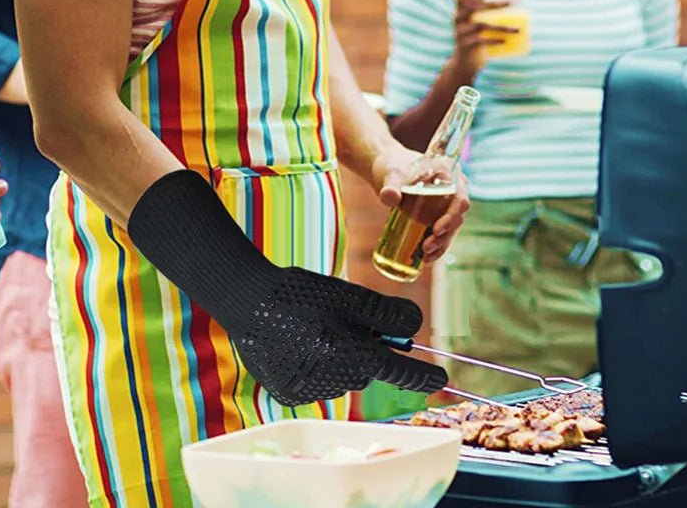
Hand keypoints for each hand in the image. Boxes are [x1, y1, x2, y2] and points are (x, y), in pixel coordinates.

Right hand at [233, 267, 447, 405]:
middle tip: (342, 319)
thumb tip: (415, 326)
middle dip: (365, 348)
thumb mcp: (347, 294)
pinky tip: (298, 344)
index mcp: (349, 354)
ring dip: (340, 356)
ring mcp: (309, 392)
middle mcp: (332, 381)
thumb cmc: (300, 292)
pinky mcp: (290, 395)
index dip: (422, 375)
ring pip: (343, 376)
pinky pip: (319, 382)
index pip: (398, 371)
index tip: (441, 378)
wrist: (245, 301)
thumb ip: (385, 312)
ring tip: (313, 328)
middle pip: (368, 369)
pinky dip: (317, 366)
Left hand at [373, 141, 469, 262]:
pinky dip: (437, 246)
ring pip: (452, 227)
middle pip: (457, 216)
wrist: (386, 170)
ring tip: (425, 256)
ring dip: (442, 243)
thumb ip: (389, 185)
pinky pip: (443, 231)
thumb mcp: (389, 174)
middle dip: (445, 235)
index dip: (451, 216)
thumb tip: (389, 197)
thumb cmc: (390, 166)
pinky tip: (426, 258)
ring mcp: (447, 202)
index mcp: (448, 173)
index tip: (436, 230)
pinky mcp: (438, 213)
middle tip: (427, 247)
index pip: (460, 197)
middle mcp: (453, 187)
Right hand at [453, 0, 519, 74]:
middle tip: (511, 3)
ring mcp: (460, 33)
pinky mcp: (465, 46)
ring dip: (502, 27)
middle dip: (493, 4)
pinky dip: (493, 40)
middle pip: (474, 8)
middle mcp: (458, 20)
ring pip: (481, 25)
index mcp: (460, 12)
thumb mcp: (478, 25)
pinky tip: (504, 41)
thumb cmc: (477, 39)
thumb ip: (492, 12)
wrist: (465, 62)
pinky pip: (480, 41)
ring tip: (517, 30)